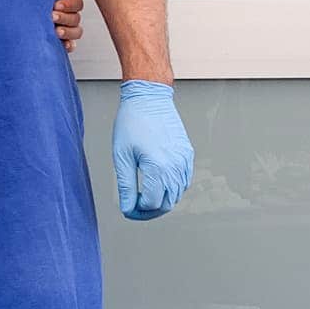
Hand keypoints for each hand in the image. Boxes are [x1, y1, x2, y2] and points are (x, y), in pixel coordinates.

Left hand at [53, 0, 83, 53]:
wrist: (16, 13)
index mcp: (67, 0)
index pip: (77, 3)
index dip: (69, 4)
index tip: (56, 5)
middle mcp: (69, 15)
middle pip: (76, 18)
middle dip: (64, 17)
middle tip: (52, 16)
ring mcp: (67, 29)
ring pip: (76, 32)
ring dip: (68, 31)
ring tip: (56, 31)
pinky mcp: (62, 41)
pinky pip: (71, 45)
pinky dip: (69, 45)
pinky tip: (64, 45)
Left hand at [112, 80, 192, 220]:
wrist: (149, 97)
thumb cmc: (132, 122)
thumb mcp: (122, 156)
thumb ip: (126, 186)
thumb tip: (127, 208)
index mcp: (158, 168)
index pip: (151, 204)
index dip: (137, 211)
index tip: (127, 208)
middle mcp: (175, 167)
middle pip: (167, 203)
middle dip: (150, 210)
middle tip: (136, 207)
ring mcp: (184, 160)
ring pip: (177, 194)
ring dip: (162, 200)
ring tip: (145, 195)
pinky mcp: (187, 154)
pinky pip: (184, 180)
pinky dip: (172, 188)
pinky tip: (159, 183)